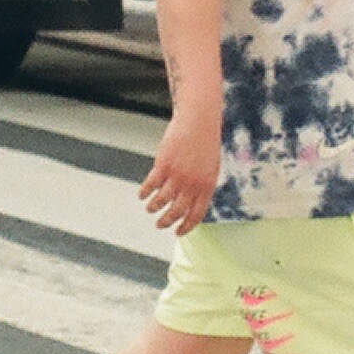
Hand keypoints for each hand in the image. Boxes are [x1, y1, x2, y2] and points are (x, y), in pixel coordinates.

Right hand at [138, 109, 219, 234]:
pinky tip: (142, 195)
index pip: (196, 215)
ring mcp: (177, 175)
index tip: (177, 232)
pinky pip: (151, 185)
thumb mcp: (211, 168)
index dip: (185, 226)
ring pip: (161, 201)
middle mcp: (192, 184)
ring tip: (150, 209)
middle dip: (166, 222)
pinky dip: (145, 192)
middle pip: (176, 212)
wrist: (199, 122)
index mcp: (207, 186)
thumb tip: (192, 203)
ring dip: (153, 208)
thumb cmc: (206, 143)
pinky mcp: (163, 165)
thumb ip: (202, 186)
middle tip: (160, 224)